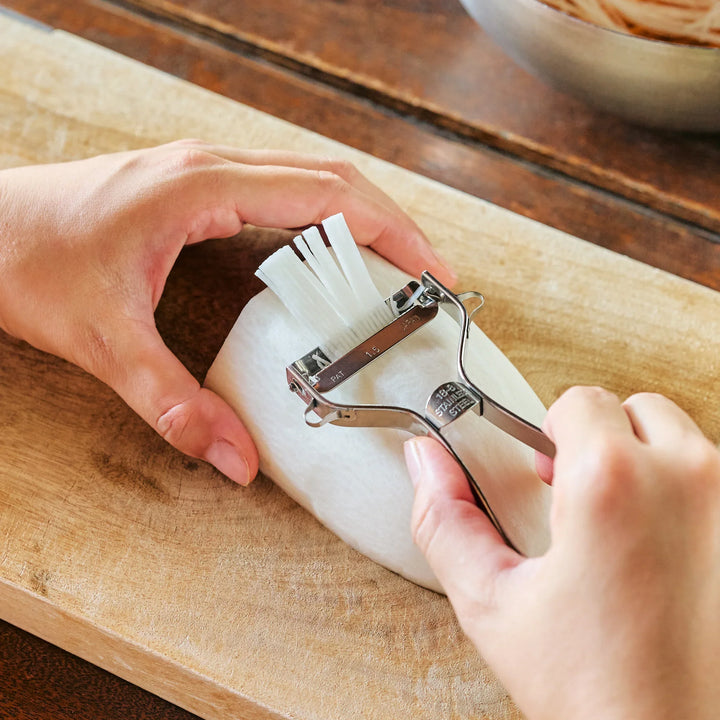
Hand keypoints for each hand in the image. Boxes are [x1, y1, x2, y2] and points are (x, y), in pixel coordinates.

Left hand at [0, 140, 454, 484]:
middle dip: (392, 223)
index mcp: (201, 188)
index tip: (432, 268)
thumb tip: (236, 458)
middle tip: (431, 273)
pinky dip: (323, 218)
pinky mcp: (193, 186)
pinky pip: (280, 190)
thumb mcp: (104, 341)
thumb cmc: (27, 260)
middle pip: (332, 178)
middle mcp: (210, 167)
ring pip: (310, 178)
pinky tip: (331, 255)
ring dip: (361, 216)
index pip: (326, 195)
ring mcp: (202, 171)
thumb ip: (173, 403)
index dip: (389, 230)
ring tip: (397, 265)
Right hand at [405, 387, 719, 719]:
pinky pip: (714, 482)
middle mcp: (687, 480)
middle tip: (579, 496)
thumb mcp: (492, 602)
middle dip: (601, 442)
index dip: (551, 431)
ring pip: (682, 442)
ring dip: (647, 466)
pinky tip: (661, 547)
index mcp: (610, 482)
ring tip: (619, 523)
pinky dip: (686, 498)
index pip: (580, 400)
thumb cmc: (595, 692)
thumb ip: (444, 519)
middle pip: (636, 410)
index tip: (547, 469)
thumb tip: (424, 461)